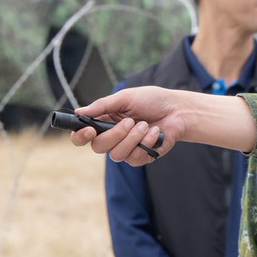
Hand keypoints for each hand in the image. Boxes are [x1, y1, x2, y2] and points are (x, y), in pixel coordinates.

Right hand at [71, 86, 186, 166]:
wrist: (177, 110)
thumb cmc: (152, 101)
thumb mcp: (125, 98)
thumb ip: (102, 106)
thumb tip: (79, 112)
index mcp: (104, 122)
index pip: (82, 136)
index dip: (80, 136)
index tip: (89, 130)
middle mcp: (112, 138)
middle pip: (98, 147)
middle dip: (115, 134)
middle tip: (131, 122)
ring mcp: (127, 149)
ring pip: (116, 155)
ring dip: (133, 138)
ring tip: (145, 125)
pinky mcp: (141, 157)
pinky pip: (135, 158)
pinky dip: (146, 143)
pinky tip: (155, 133)